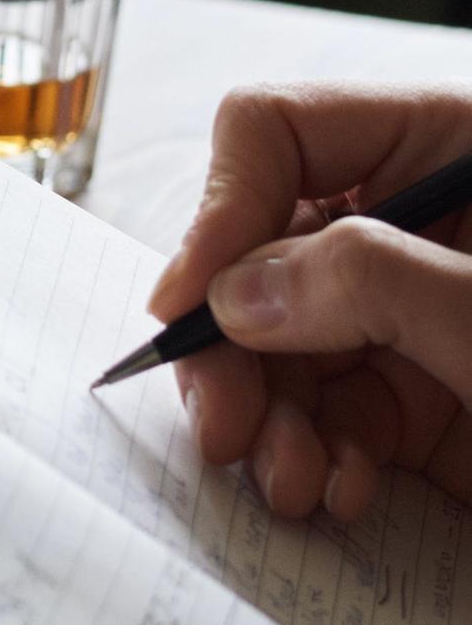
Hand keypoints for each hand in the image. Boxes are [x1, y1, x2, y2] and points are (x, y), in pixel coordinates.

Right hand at [146, 85, 471, 525]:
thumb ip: (369, 281)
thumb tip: (233, 297)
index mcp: (435, 144)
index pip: (273, 132)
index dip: (218, 212)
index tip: (190, 306)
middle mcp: (408, 223)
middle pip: (256, 255)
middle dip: (229, 349)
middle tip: (223, 425)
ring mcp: (408, 315)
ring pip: (277, 349)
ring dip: (267, 422)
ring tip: (290, 483)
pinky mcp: (419, 402)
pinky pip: (329, 420)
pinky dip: (317, 461)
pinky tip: (340, 492)